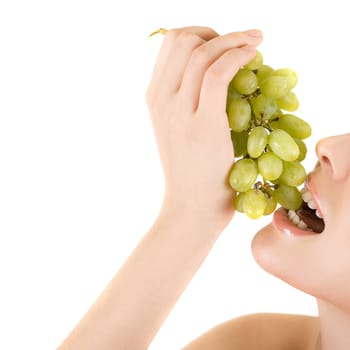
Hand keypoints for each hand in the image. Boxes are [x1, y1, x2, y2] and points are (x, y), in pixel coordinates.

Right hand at [146, 26, 262, 228]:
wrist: (190, 208)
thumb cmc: (191, 173)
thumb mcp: (177, 130)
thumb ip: (185, 100)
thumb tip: (212, 71)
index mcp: (154, 99)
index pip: (169, 43)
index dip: (199, 32)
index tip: (221, 43)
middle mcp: (161, 100)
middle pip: (182, 38)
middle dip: (215, 31)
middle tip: (238, 43)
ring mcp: (178, 113)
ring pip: (200, 51)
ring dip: (233, 38)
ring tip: (255, 42)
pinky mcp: (203, 125)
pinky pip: (218, 73)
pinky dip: (239, 55)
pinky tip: (254, 55)